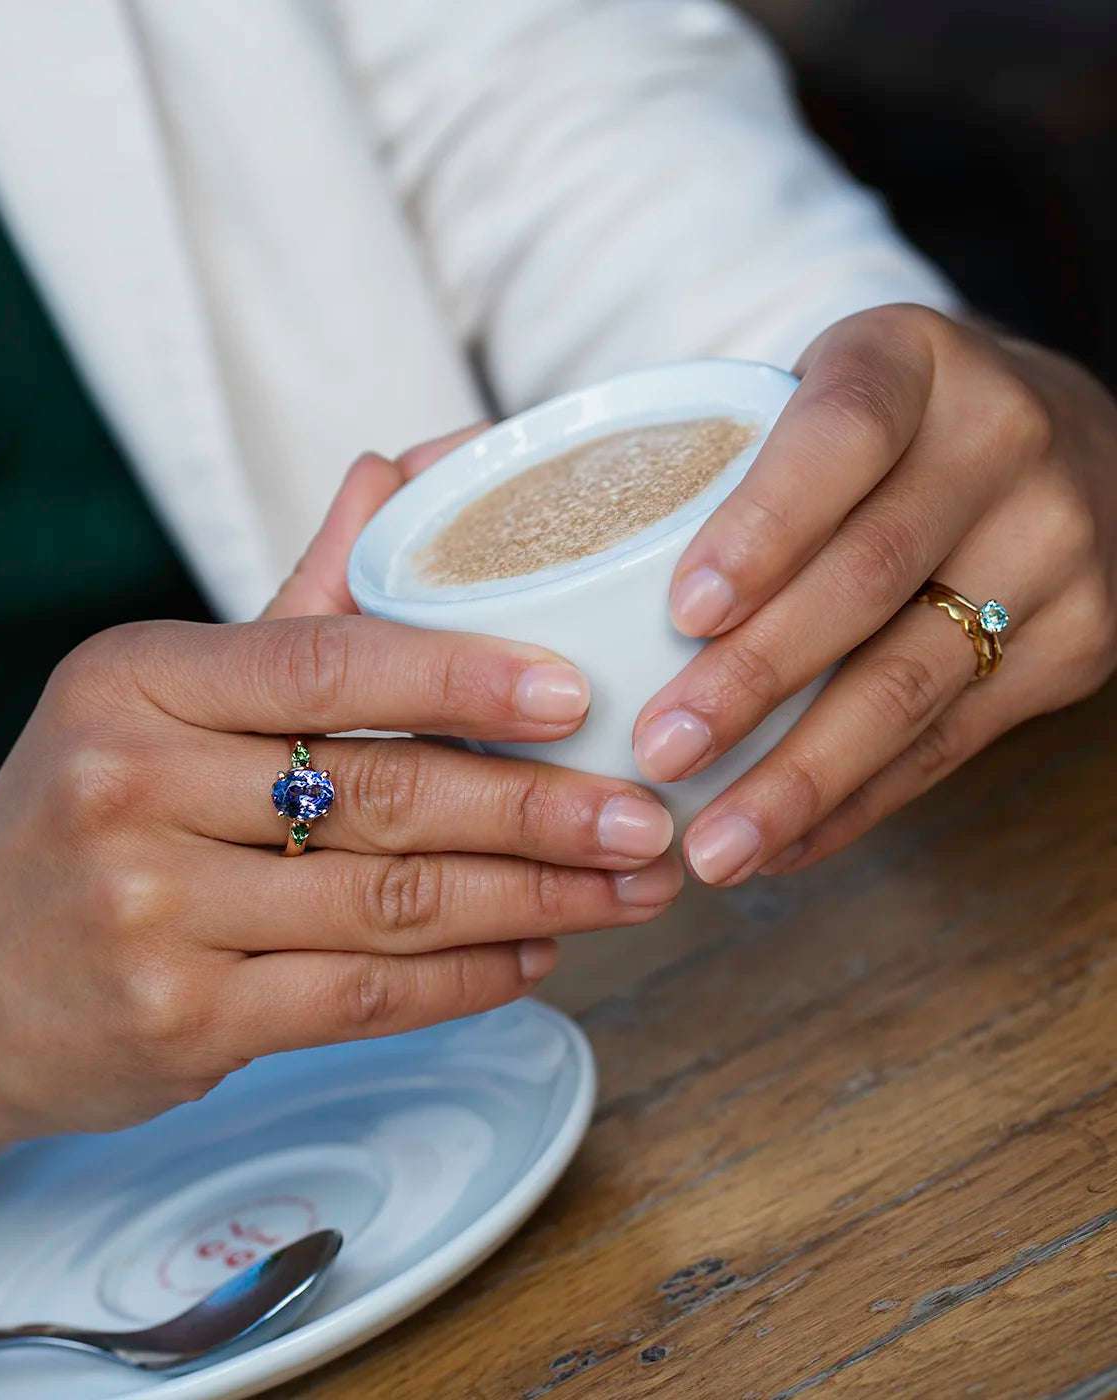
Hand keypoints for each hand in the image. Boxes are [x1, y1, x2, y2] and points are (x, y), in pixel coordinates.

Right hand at [0, 441, 677, 1145]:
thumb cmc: (82, 818)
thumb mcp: (156, 699)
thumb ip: (293, 598)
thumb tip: (396, 469)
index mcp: (133, 683)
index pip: (326, 662)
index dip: (464, 675)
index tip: (578, 692)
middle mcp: (129, 791)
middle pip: (380, 793)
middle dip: (537, 808)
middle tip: (646, 813)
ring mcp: (150, 918)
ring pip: (389, 903)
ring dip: (531, 897)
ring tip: (627, 889)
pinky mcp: (179, 1025)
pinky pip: (361, 997)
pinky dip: (466, 979)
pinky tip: (539, 952)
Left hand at [632, 305, 1116, 882]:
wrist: (1059, 434)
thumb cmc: (885, 428)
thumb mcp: (816, 394)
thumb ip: (726, 459)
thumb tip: (563, 585)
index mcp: (911, 361)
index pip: (838, 436)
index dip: (762, 527)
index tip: (681, 614)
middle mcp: (1002, 442)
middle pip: (867, 575)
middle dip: (754, 680)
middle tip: (660, 752)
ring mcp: (1054, 547)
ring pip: (913, 681)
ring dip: (801, 777)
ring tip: (714, 845)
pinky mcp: (1079, 642)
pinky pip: (951, 743)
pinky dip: (856, 804)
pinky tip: (781, 842)